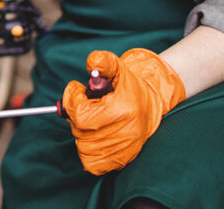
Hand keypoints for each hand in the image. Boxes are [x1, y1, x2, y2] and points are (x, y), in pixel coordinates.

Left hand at [62, 48, 184, 174]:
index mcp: (123, 110)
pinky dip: (86, 150)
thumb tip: (93, 63)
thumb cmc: (129, 86)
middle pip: (79, 130)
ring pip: (82, 146)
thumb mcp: (118, 67)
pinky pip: (91, 163)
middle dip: (76, 114)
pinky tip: (94, 134)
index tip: (78, 91)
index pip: (80, 114)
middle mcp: (125, 133)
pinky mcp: (121, 161)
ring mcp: (124, 150)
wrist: (151, 103)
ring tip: (92, 118)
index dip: (73, 100)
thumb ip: (103, 61)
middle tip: (86, 104)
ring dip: (81, 131)